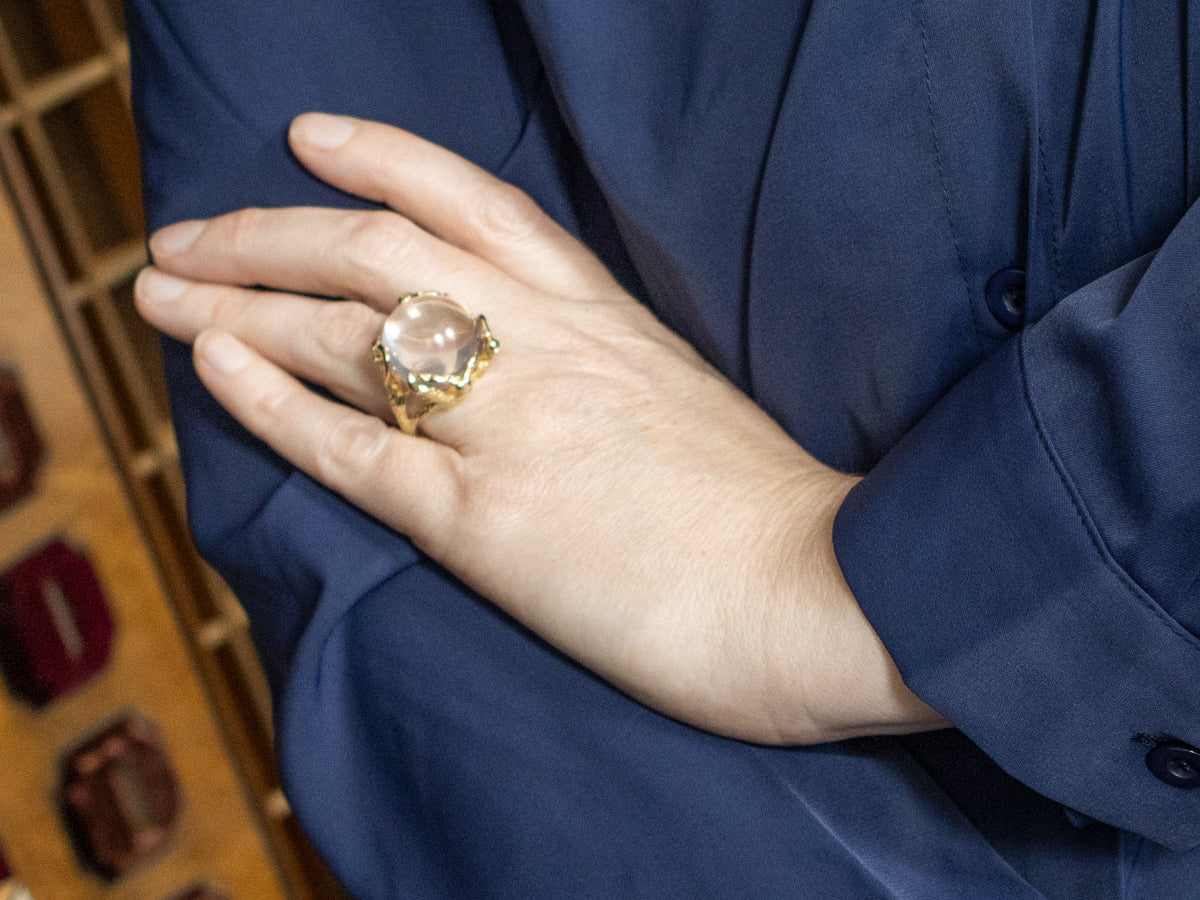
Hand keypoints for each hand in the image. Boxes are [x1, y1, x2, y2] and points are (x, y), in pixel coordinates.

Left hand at [137, 113, 946, 743]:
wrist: (824, 593)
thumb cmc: (771, 510)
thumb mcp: (685, 401)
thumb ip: (607, 368)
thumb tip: (538, 370)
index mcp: (602, 316)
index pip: (474, 201)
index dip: (382, 157)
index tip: (310, 136)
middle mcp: (546, 348)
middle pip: (378, 252)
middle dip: (266, 231)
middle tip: (186, 234)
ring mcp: (511, 428)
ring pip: (344, 337)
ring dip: (235, 303)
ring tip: (158, 290)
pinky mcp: (486, 523)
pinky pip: (354, 449)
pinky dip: (271, 402)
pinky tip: (210, 367)